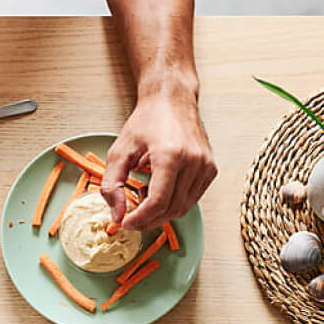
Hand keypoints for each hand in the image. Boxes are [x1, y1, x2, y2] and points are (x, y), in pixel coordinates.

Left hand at [100, 89, 216, 232]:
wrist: (172, 100)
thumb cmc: (145, 122)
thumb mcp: (119, 151)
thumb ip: (112, 185)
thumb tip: (117, 215)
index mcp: (170, 155)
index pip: (157, 202)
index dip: (139, 219)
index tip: (125, 223)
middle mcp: (193, 161)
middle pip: (171, 209)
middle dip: (148, 220)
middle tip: (131, 217)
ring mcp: (206, 165)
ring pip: (184, 207)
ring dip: (161, 213)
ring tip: (143, 197)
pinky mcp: (211, 169)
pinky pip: (192, 198)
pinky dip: (174, 203)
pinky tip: (159, 191)